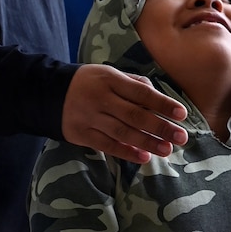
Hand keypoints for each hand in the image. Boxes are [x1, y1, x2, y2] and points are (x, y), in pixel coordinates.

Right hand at [61, 63, 187, 163]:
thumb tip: (158, 97)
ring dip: (147, 143)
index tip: (181, 114)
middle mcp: (101, 98)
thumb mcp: (109, 74)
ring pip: (123, 133)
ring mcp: (90, 118)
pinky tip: (143, 157)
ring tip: (166, 150)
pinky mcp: (81, 134)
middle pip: (135, 115)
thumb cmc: (89, 83)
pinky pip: (107, 145)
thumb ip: (133, 84)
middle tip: (181, 137)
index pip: (141, 93)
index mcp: (110, 80)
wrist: (49, 93)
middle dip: (160, 127)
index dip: (162, 104)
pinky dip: (126, 152)